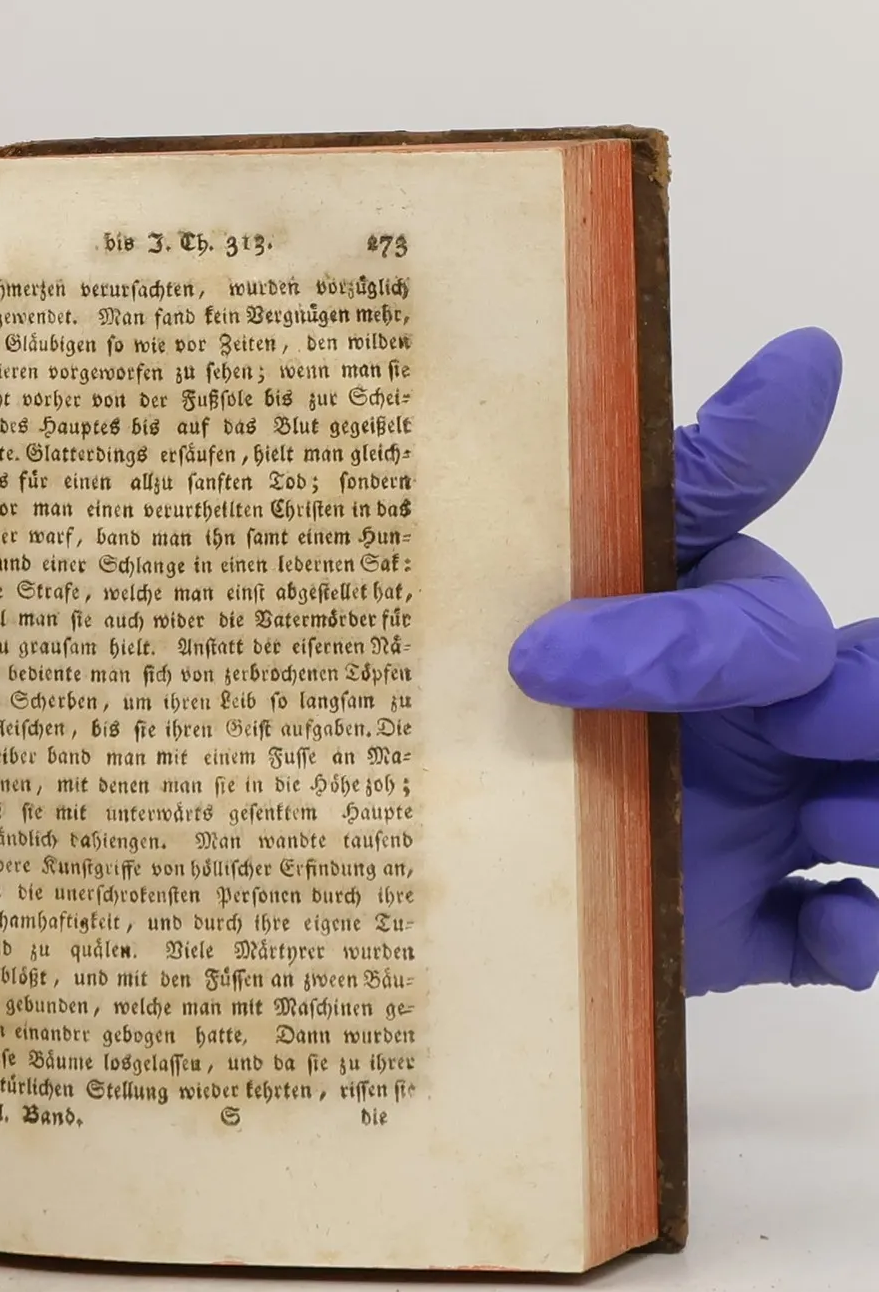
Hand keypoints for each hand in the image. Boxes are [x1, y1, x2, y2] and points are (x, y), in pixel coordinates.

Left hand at [510, 328, 878, 993]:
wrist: (455, 821)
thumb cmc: (524, 669)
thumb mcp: (597, 571)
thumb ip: (702, 481)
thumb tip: (811, 352)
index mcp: (744, 640)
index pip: (775, 635)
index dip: (704, 652)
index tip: (557, 665)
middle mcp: (781, 730)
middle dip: (873, 719)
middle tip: (789, 742)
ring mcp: (778, 830)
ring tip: (822, 832)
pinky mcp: (760, 926)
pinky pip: (858, 938)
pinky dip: (864, 937)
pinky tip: (820, 925)